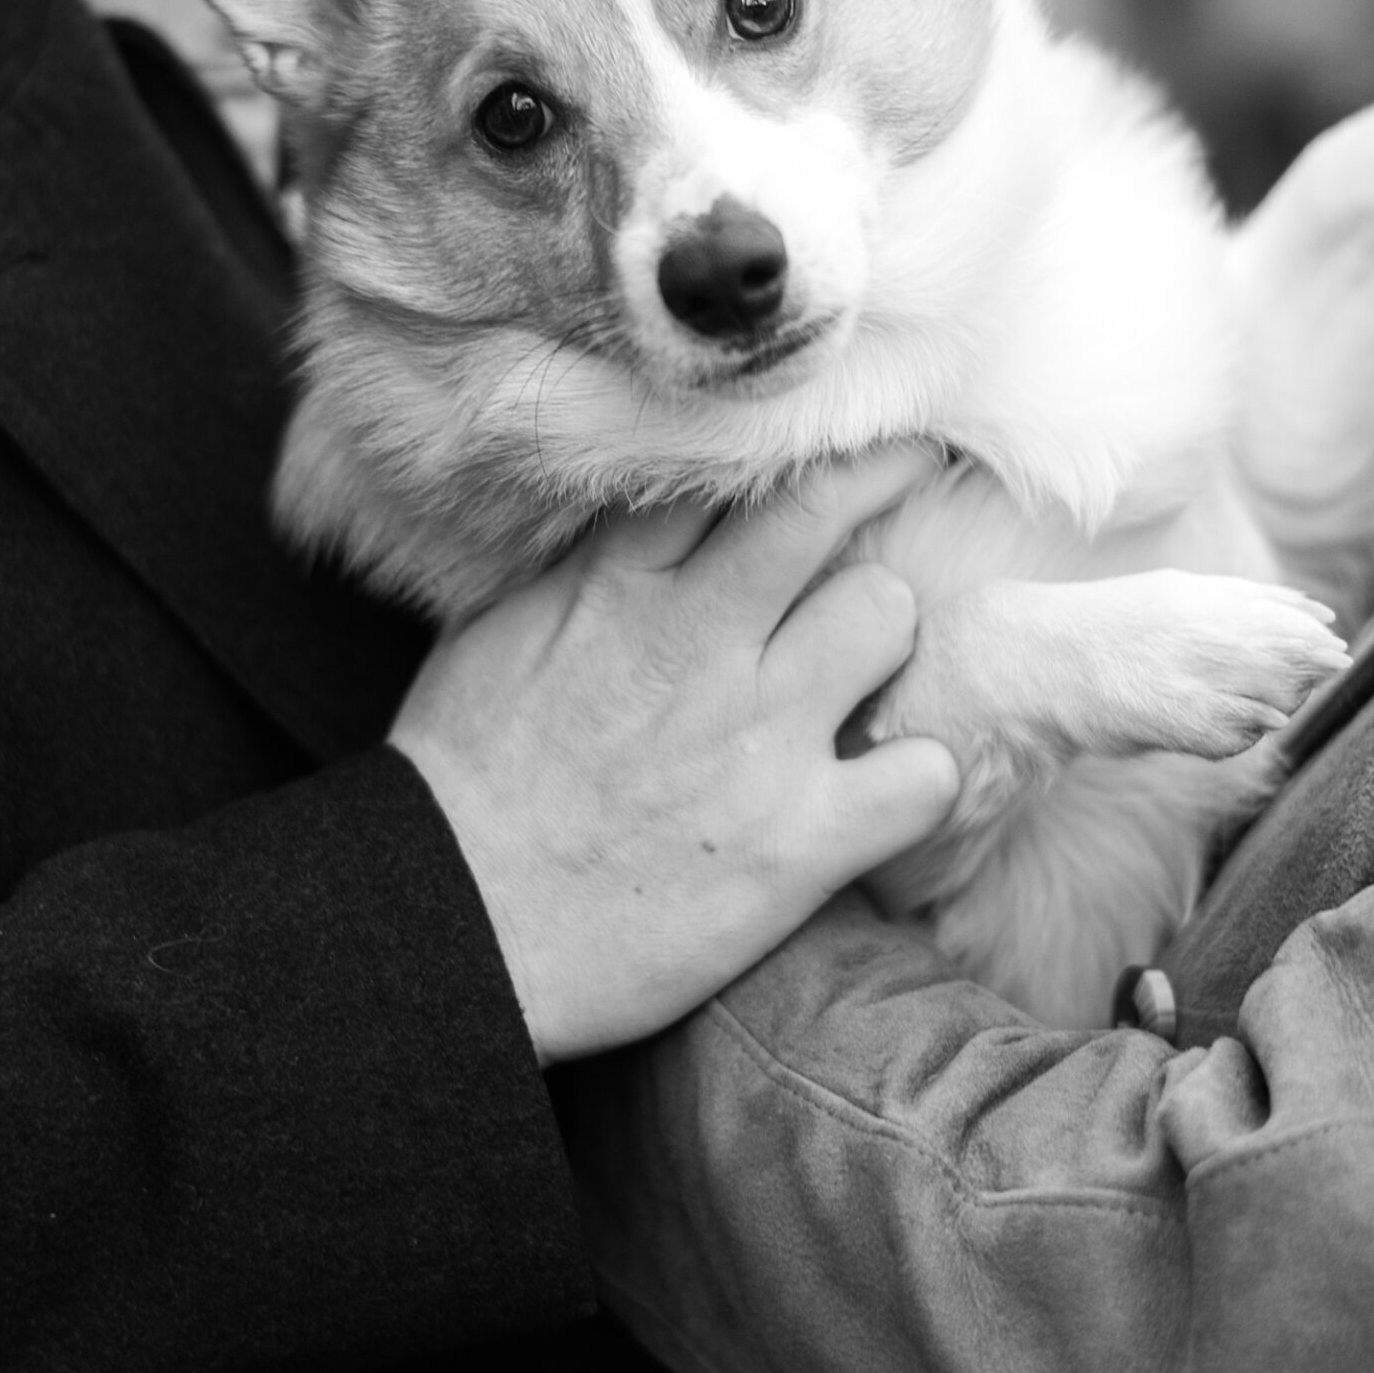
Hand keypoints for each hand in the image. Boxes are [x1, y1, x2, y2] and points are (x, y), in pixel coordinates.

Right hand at [389, 450, 960, 1063]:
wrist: (448, 931)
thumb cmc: (459, 786)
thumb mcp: (499, 635)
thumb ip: (586, 574)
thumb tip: (642, 528)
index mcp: (620, 587)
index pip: (734, 472)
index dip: (792, 450)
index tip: (826, 441)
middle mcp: (699, 641)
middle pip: (825, 507)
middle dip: (882, 477)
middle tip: (912, 474)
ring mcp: (757, 736)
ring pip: (886, 612)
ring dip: (884, 636)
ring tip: (864, 669)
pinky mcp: (798, 842)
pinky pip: (925, 774)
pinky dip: (922, 777)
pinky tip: (888, 786)